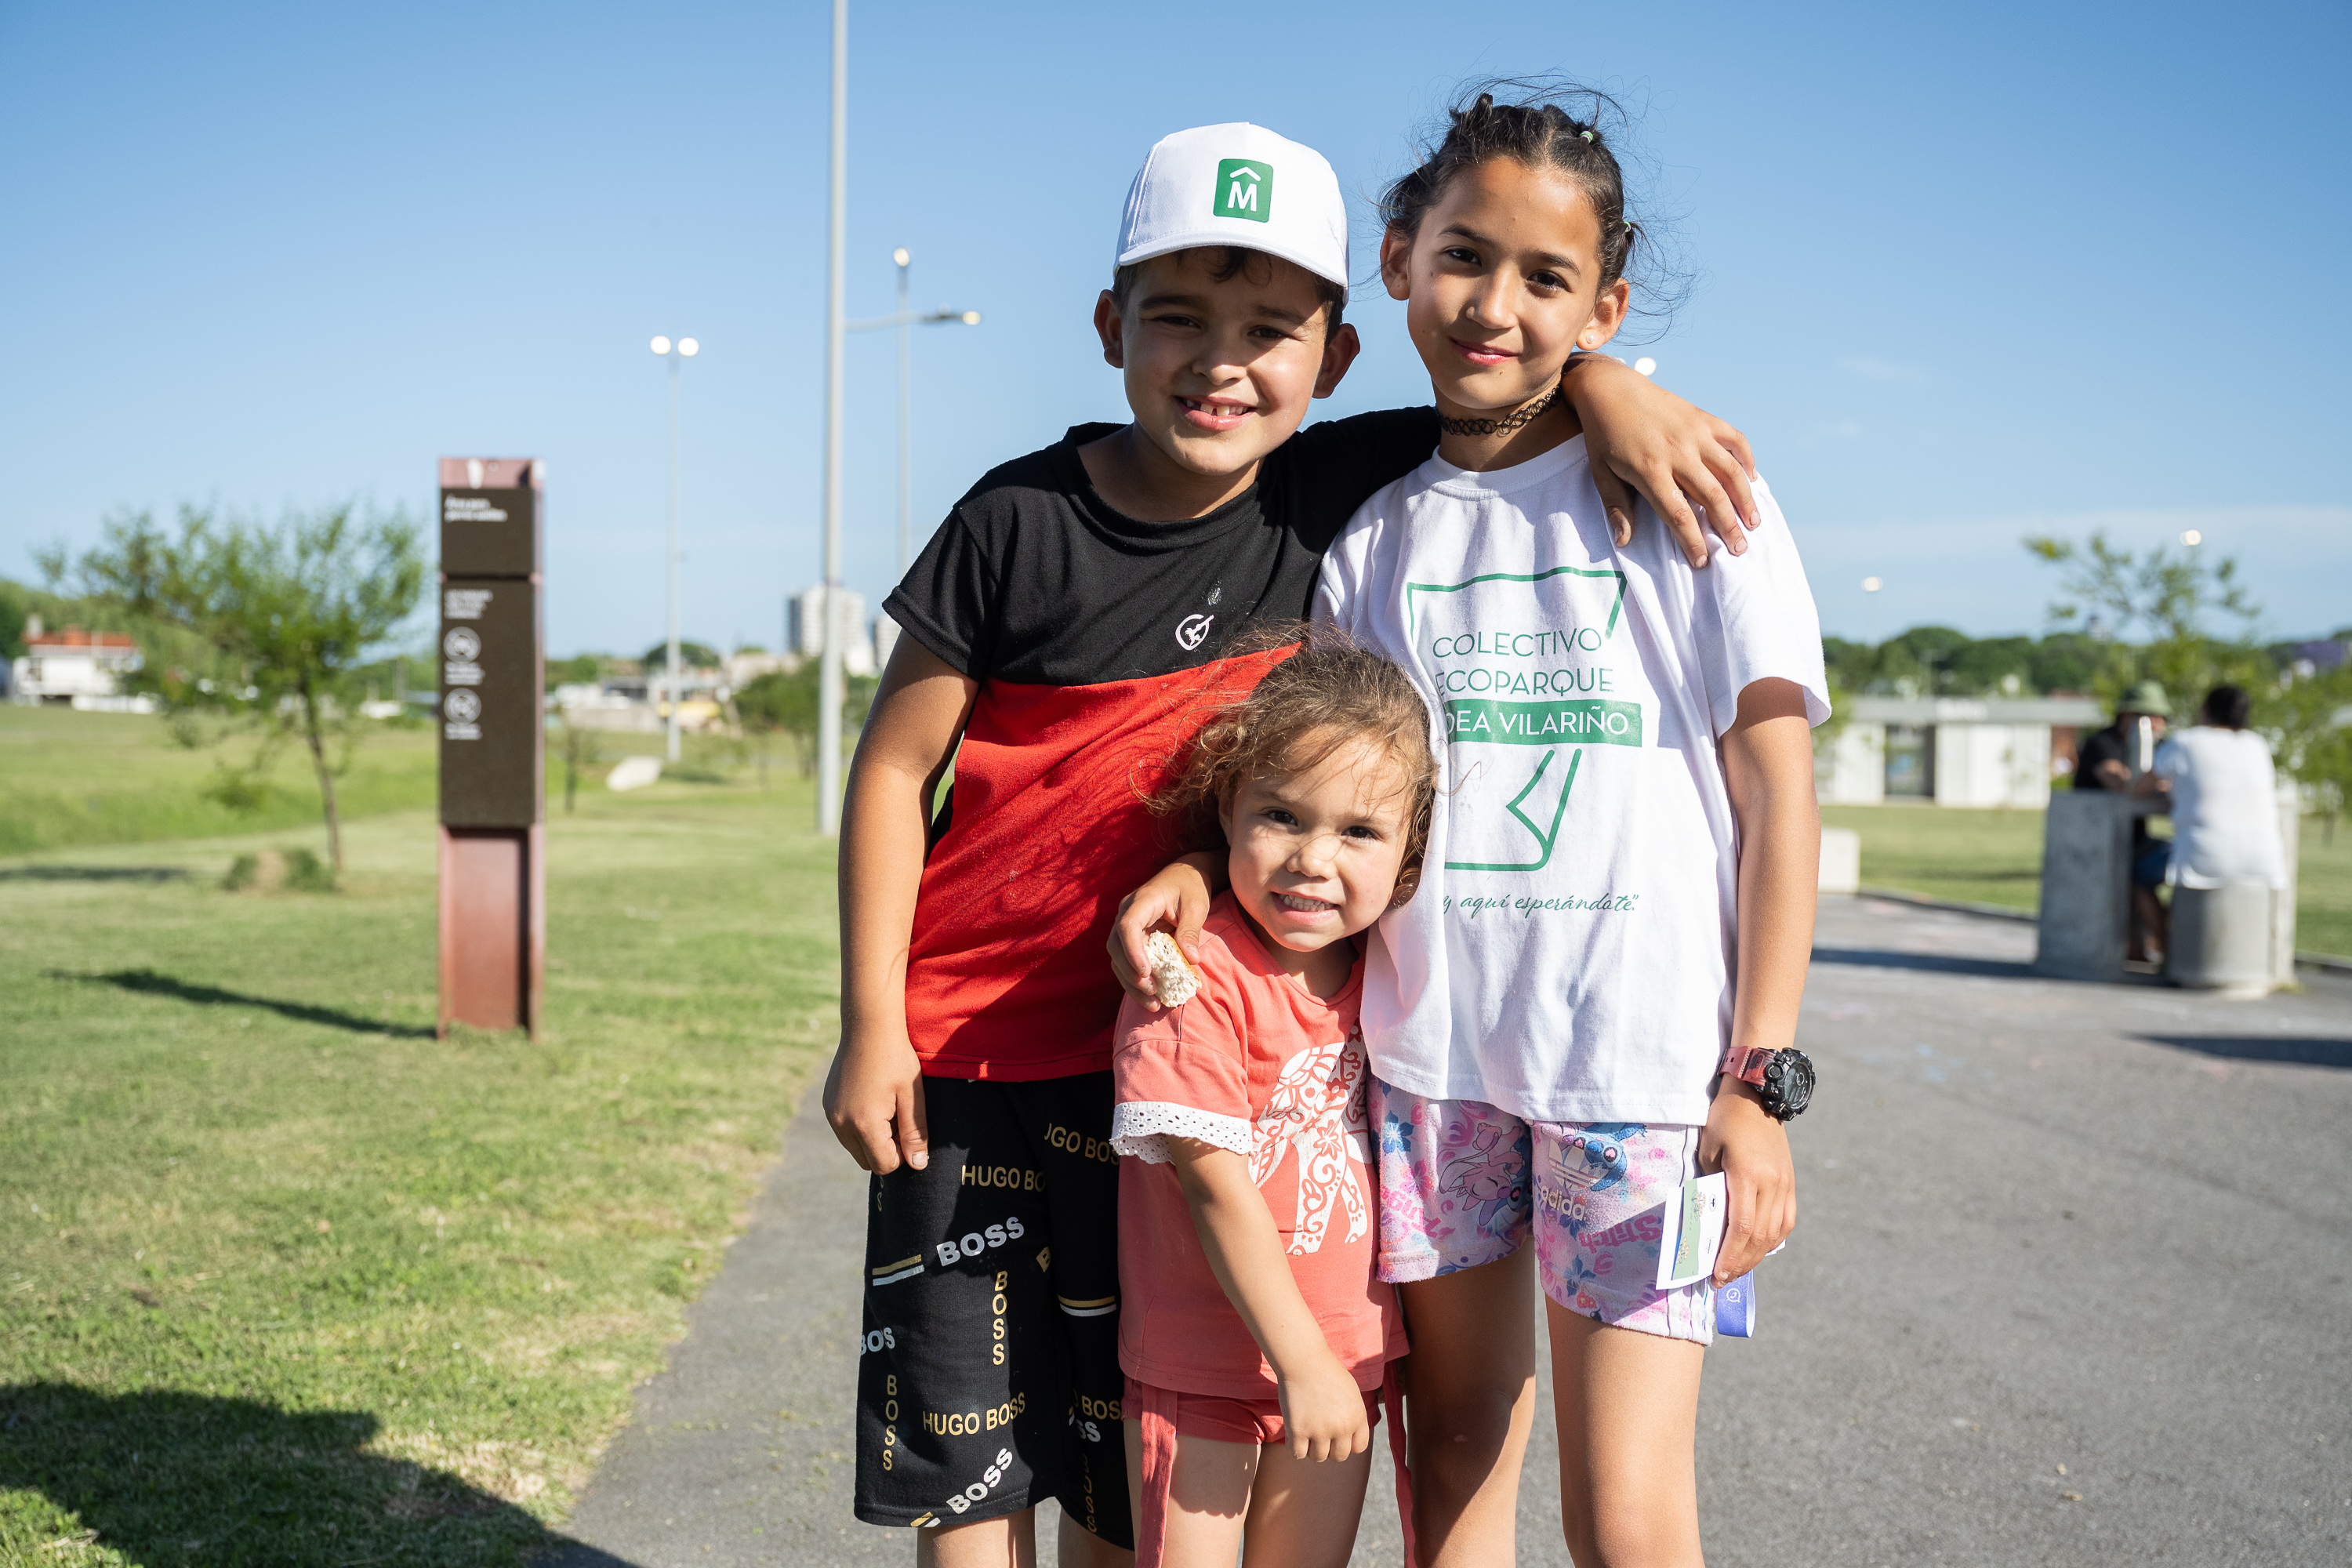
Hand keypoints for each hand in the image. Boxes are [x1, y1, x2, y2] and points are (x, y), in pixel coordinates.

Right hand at [823, 1024, 929, 1174]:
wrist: (868, 1026)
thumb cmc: (896, 1058)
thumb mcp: (912, 1096)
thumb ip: (915, 1133)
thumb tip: (918, 1165)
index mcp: (864, 1124)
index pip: (884, 1165)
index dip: (902, 1154)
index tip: (909, 1128)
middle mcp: (842, 1124)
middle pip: (868, 1161)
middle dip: (886, 1149)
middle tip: (899, 1118)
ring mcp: (831, 1115)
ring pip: (855, 1148)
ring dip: (872, 1139)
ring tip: (886, 1108)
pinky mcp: (828, 1105)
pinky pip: (845, 1131)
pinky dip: (859, 1126)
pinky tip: (872, 1100)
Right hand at [1107, 853, 1217, 1010]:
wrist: (1185, 876)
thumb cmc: (1191, 887)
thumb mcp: (1196, 906)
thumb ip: (1190, 931)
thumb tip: (1190, 960)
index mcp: (1142, 901)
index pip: (1127, 926)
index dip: (1132, 950)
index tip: (1146, 972)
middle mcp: (1127, 913)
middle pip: (1116, 946)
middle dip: (1130, 973)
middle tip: (1152, 991)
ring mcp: (1126, 927)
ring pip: (1117, 959)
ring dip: (1132, 983)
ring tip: (1153, 1003)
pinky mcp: (1132, 940)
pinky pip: (1127, 963)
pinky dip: (1137, 982)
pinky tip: (1152, 999)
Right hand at [1273, 1348, 1370, 1462]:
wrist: (1304, 1360)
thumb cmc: (1326, 1372)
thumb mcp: (1351, 1393)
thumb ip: (1354, 1416)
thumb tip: (1351, 1439)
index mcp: (1357, 1417)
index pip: (1358, 1448)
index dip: (1347, 1443)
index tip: (1337, 1435)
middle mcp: (1341, 1427)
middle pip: (1338, 1457)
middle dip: (1330, 1448)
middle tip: (1319, 1434)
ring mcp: (1319, 1431)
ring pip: (1318, 1457)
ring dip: (1311, 1448)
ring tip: (1306, 1431)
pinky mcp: (1298, 1430)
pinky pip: (1297, 1453)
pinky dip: (1294, 1447)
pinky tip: (1293, 1434)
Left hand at [1562, 355, 1758, 567]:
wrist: (1611, 388)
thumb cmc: (1603, 435)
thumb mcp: (1601, 473)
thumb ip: (1616, 507)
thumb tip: (1624, 542)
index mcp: (1650, 469)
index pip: (1678, 514)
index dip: (1692, 541)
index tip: (1701, 561)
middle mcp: (1678, 452)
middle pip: (1712, 497)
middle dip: (1728, 527)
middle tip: (1739, 550)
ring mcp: (1694, 432)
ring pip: (1731, 471)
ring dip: (1746, 499)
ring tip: (1754, 523)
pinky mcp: (1703, 418)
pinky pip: (1734, 439)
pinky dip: (1747, 459)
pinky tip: (1752, 479)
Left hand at [1697, 1076, 1794, 1285]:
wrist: (1758, 1094)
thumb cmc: (1724, 1120)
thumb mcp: (1708, 1151)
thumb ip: (1710, 1187)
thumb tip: (1708, 1224)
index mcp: (1748, 1175)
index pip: (1741, 1227)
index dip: (1729, 1256)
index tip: (1716, 1274)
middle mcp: (1772, 1183)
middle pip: (1759, 1236)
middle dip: (1740, 1263)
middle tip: (1721, 1279)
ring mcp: (1785, 1184)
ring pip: (1776, 1233)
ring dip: (1756, 1256)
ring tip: (1737, 1268)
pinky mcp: (1790, 1183)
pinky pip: (1785, 1221)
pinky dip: (1771, 1240)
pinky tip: (1757, 1249)